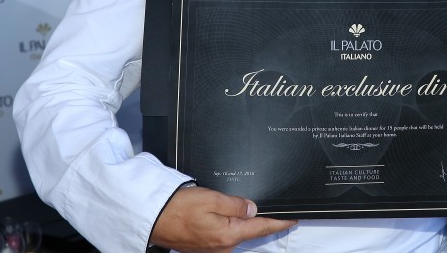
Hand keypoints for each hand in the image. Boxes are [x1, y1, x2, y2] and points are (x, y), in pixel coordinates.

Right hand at [150, 185, 294, 252]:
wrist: (152, 217)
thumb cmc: (178, 208)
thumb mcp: (212, 199)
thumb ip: (236, 205)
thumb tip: (253, 209)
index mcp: (228, 235)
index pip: (262, 228)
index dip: (280, 222)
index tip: (294, 218)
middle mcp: (223, 247)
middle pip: (250, 230)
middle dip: (260, 219)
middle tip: (270, 205)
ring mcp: (212, 248)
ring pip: (236, 231)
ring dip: (242, 220)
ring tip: (242, 206)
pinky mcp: (203, 246)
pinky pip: (223, 233)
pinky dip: (228, 223)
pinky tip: (224, 213)